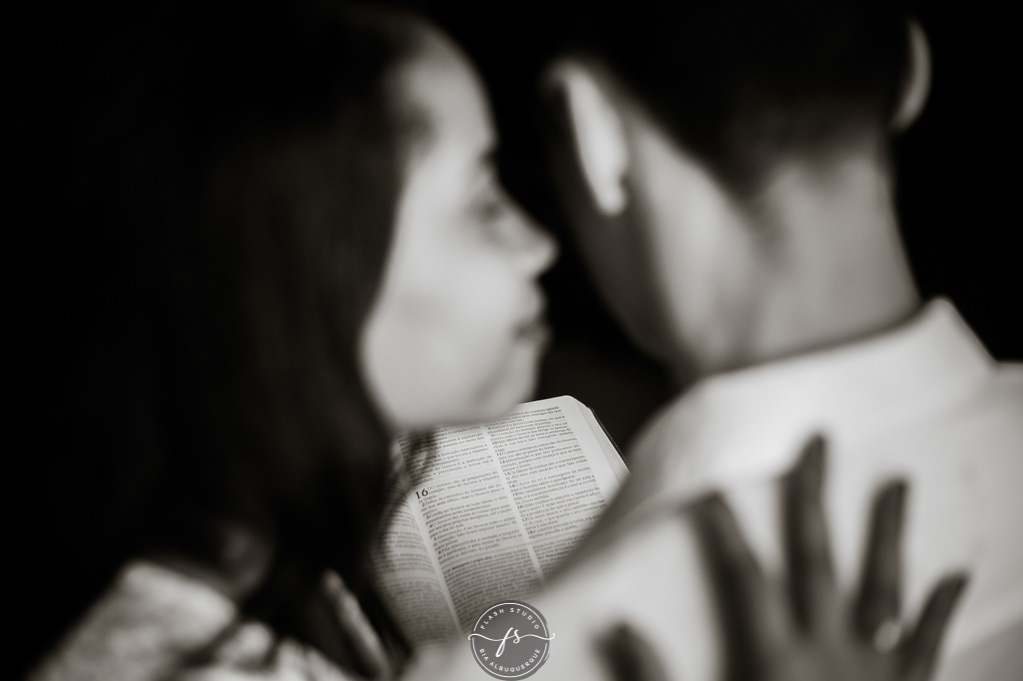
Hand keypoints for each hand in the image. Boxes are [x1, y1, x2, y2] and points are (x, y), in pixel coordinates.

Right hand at [598, 436, 968, 680]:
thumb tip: (620, 627)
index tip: (713, 487)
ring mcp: (877, 672)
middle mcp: (830, 652)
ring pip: (885, 588)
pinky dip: (940, 609)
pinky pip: (929, 646)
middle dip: (816, 497)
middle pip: (819, 559)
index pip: (745, 576)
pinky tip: (955, 575)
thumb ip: (655, 680)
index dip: (727, 528)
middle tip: (820, 443)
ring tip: (898, 483)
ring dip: (889, 533)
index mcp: (775, 658)